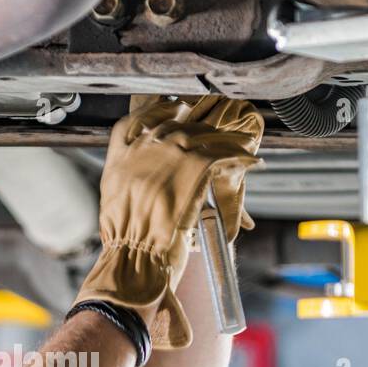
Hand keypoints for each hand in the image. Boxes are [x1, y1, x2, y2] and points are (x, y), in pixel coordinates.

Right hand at [75, 95, 262, 348]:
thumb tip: (147, 174)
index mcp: (119, 158)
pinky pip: (225, 153)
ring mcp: (169, 154)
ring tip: (244, 141)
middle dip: (198, 123)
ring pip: (205, 134)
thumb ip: (128, 180)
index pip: (135, 121)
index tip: (175, 109)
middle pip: (175, 122)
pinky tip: (252, 162)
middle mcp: (143, 148)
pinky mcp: (194, 166)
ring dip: (227, 138)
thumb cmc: (125, 243)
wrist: (134, 257)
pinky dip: (242, 157)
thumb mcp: (115, 203)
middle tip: (217, 123)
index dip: (158, 111)